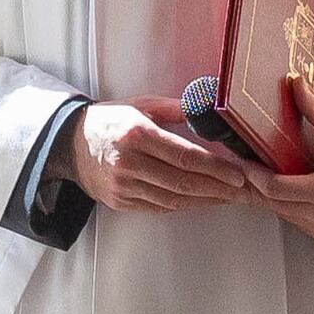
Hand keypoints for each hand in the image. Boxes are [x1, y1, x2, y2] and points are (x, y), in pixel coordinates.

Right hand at [73, 98, 247, 215]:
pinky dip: (185, 205)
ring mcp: (123, 186)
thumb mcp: (141, 106)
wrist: (69, 145)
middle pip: (183, 182)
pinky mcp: (121, 202)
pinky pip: (159, 207)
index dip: (215, 168)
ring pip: (174, 199)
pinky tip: (203, 201)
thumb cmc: (109, 121)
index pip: (184, 157)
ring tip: (229, 198)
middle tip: (244, 191)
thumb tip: (209, 108)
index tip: (238, 174)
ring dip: (205, 201)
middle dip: (218, 189)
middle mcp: (129, 163)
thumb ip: (176, 109)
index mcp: (136, 135)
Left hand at [250, 81, 313, 245]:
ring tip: (255, 176)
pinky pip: (295, 221)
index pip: (276, 188)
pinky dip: (285, 206)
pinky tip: (279, 190)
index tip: (241, 162)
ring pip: (281, 214)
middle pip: (273, 203)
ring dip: (267, 197)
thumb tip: (297, 86)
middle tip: (239, 167)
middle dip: (254, 185)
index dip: (253, 175)